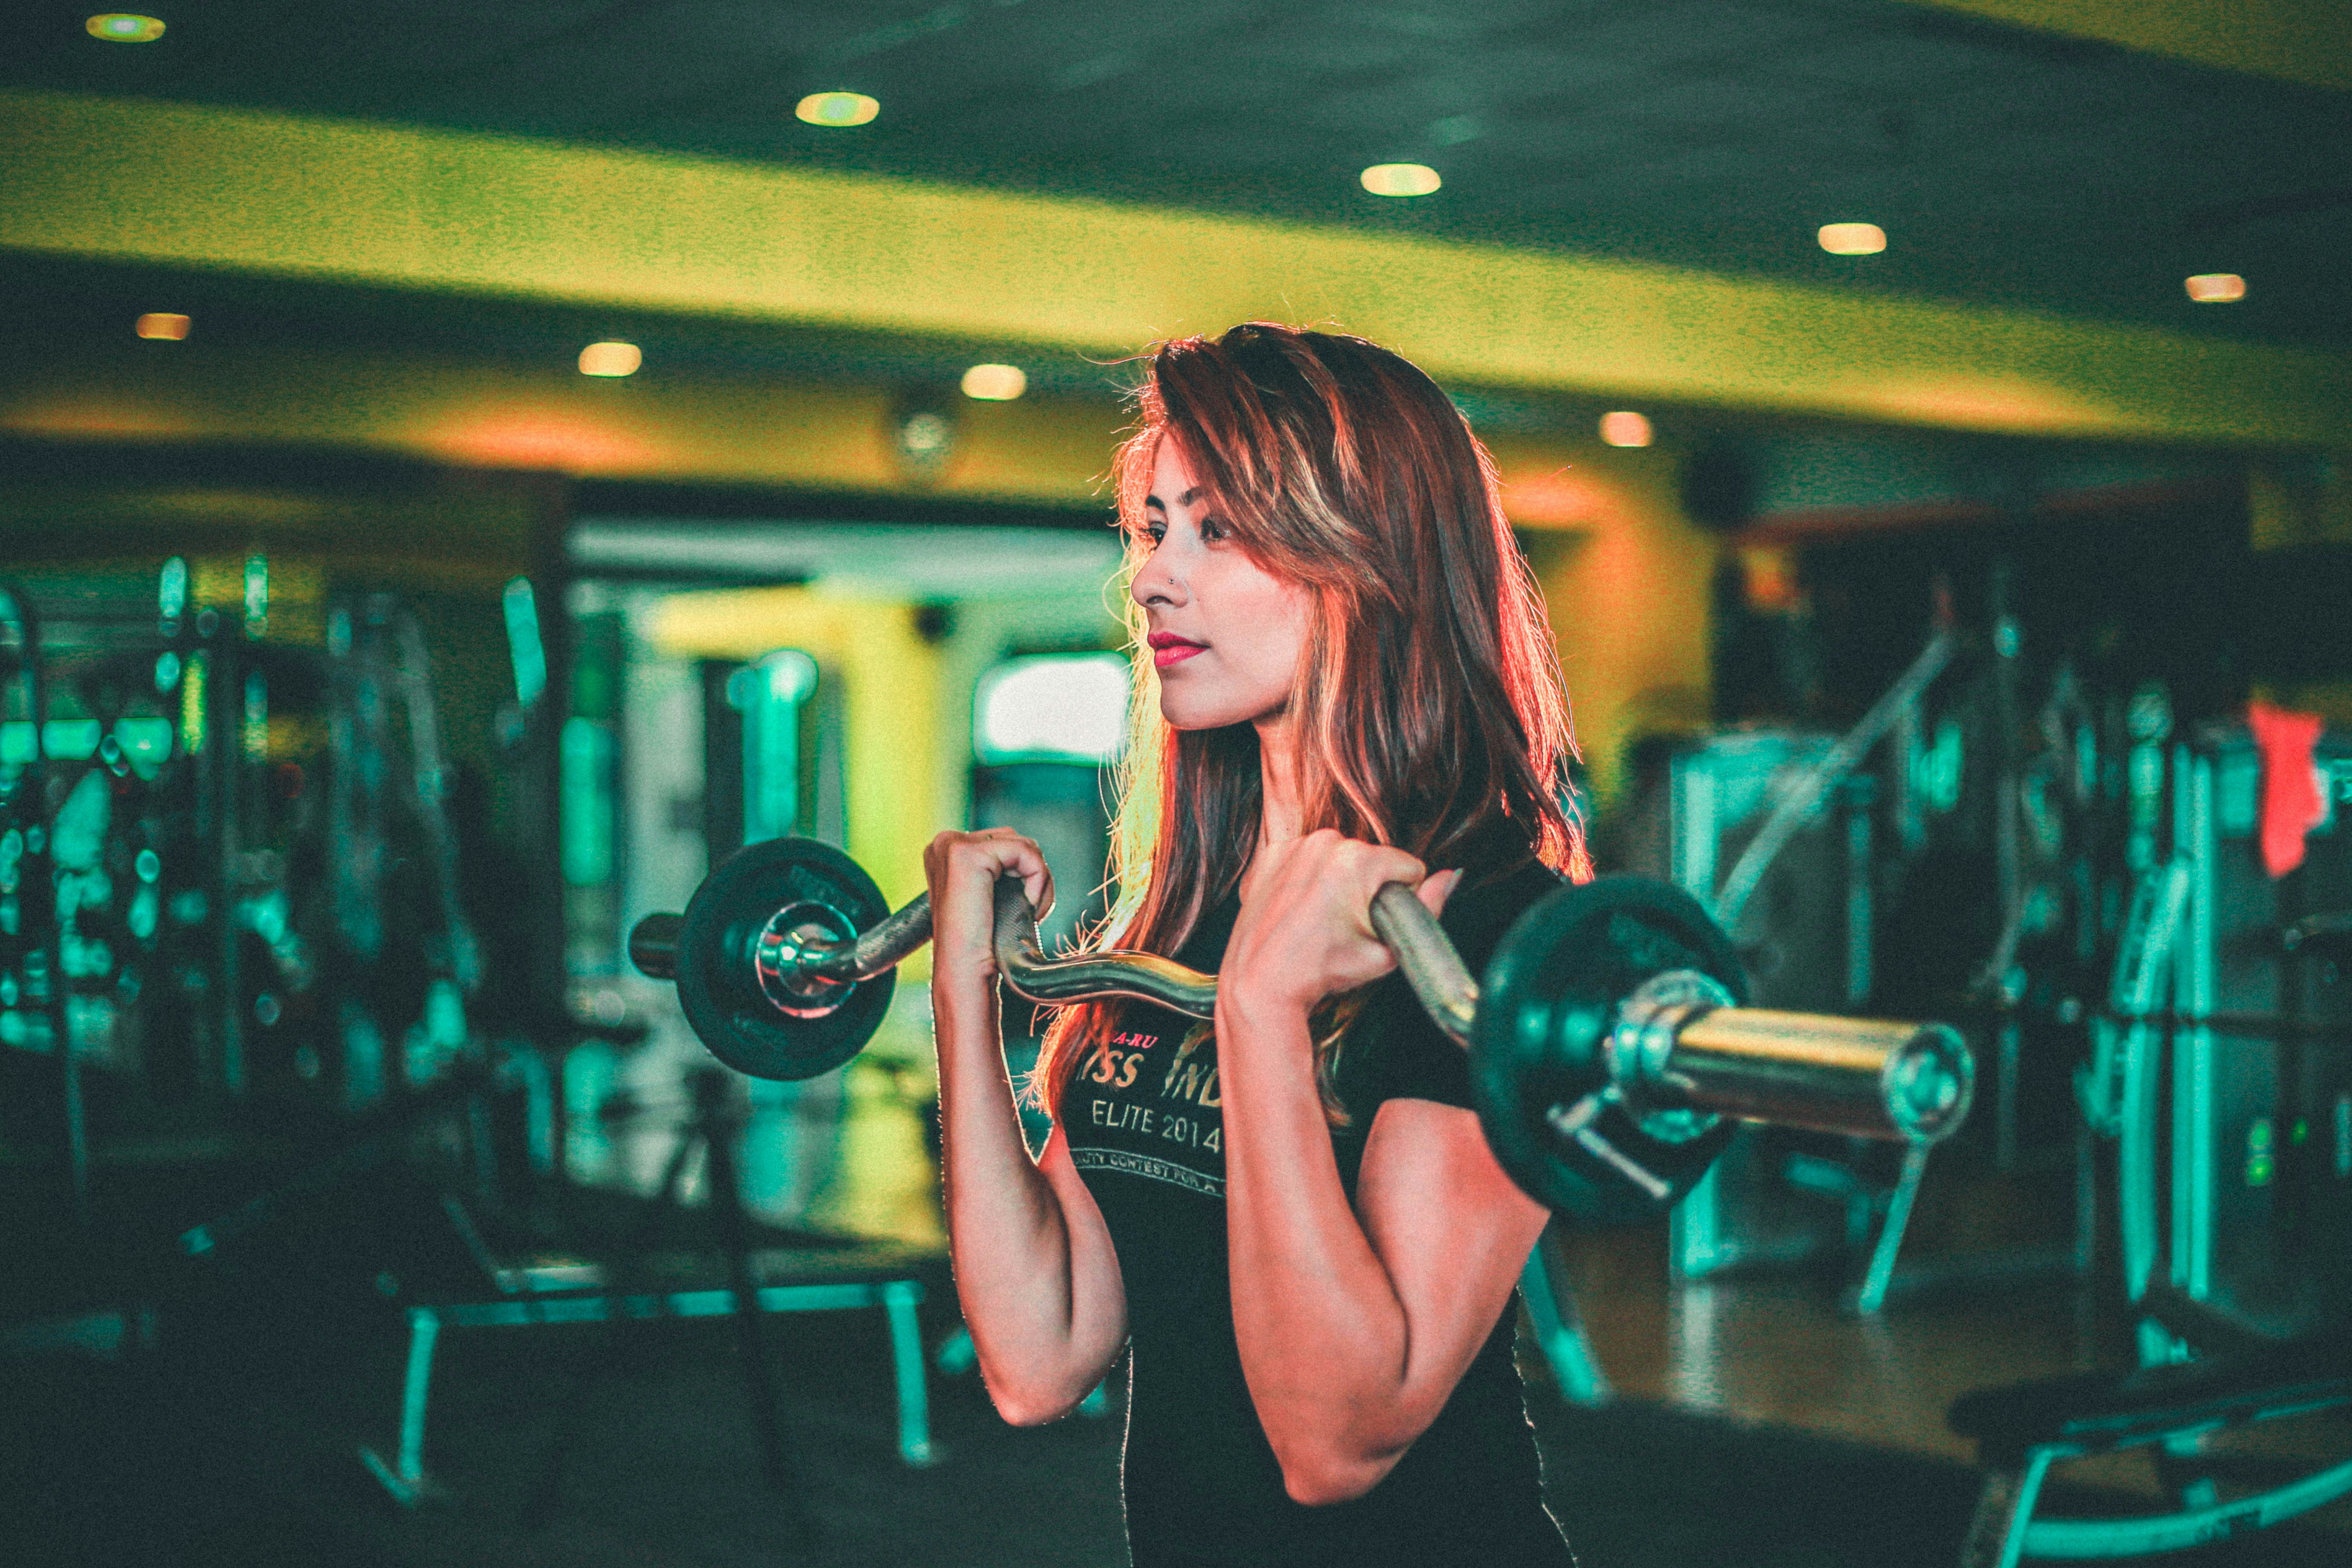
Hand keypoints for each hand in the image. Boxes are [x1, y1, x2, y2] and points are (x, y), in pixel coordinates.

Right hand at [923, 829, 1054, 992]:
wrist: (966, 972)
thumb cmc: (982, 942)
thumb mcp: (990, 894)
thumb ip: (1000, 868)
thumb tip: (1030, 853)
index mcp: (947, 851)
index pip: (1005, 842)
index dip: (1024, 872)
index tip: (1021, 906)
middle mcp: (945, 843)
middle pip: (1016, 840)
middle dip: (1033, 874)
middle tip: (1028, 909)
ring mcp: (952, 846)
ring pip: (1024, 844)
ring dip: (1038, 878)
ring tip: (1027, 909)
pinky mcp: (967, 855)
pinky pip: (1025, 851)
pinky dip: (1038, 878)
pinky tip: (1028, 905)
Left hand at [1221, 829, 1461, 1021]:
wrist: (1261, 982)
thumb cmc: (1321, 971)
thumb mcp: (1386, 951)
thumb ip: (1427, 910)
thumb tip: (1451, 877)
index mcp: (1358, 860)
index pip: (1408, 867)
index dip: (1402, 899)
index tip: (1377, 922)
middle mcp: (1325, 841)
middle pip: (1372, 860)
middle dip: (1368, 888)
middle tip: (1346, 926)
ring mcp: (1295, 846)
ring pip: (1339, 857)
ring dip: (1338, 881)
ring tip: (1322, 919)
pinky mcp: (1271, 855)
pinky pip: (1307, 859)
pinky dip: (1307, 878)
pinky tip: (1300, 909)